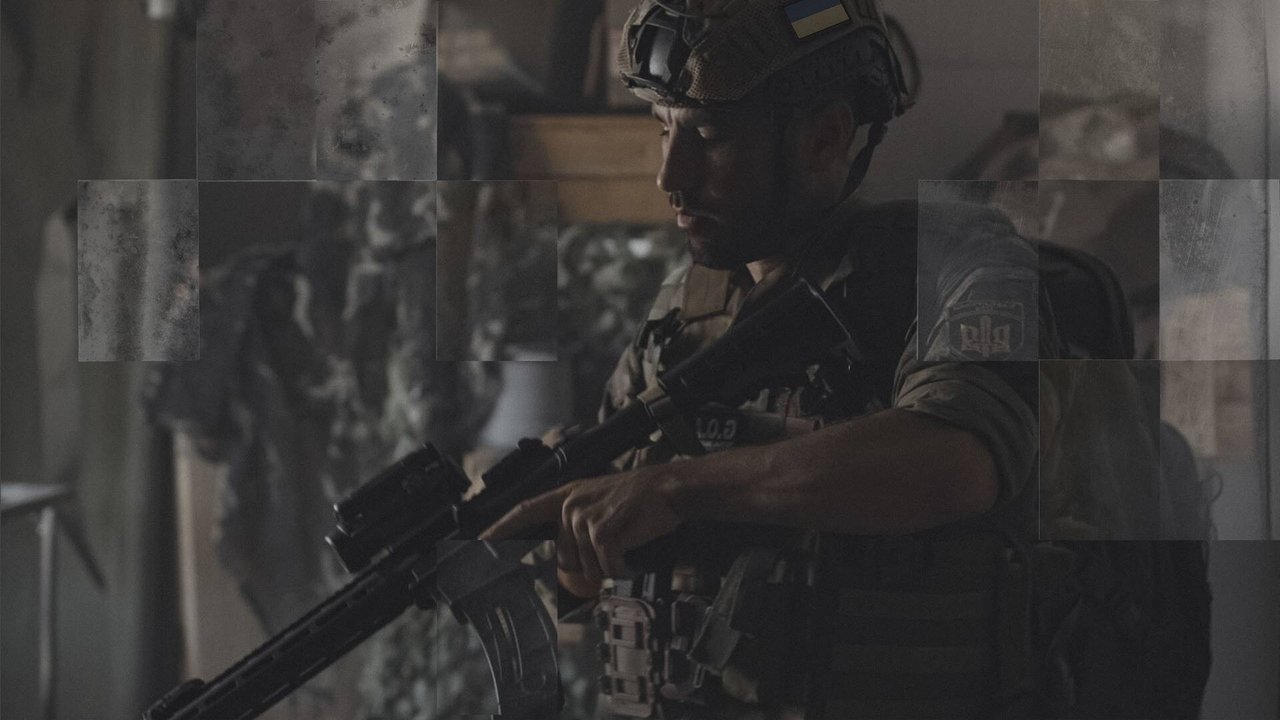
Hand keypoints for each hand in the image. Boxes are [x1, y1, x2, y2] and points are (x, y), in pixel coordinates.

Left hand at [480, 468, 682, 593]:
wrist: (667, 488)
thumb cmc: (638, 501)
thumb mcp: (599, 505)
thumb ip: (575, 526)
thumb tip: (565, 562)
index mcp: (566, 495)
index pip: (524, 511)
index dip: (500, 528)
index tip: (478, 542)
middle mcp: (570, 504)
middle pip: (564, 558)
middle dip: (588, 565)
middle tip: (611, 548)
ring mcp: (584, 516)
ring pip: (586, 567)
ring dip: (608, 565)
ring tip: (625, 543)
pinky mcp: (601, 529)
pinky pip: (605, 566)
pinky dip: (621, 567)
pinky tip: (631, 551)